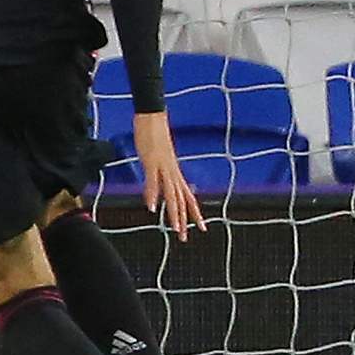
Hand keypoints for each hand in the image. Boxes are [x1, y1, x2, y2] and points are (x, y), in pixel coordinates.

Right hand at [131, 110, 205, 240]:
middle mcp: (172, 172)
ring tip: (176, 230)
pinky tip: (152, 209)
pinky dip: (153, 196)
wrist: (152, 116)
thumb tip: (158, 184)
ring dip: (173, 214)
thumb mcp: (157, 158)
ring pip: (172, 195)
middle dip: (185, 220)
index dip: (194, 212)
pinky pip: (153, 182)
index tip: (201, 227)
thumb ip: (159, 172)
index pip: (188, 196)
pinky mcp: (152, 162)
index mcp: (174, 172)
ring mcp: (164, 167)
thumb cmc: (153, 135)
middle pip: (182, 200)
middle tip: (186, 238)